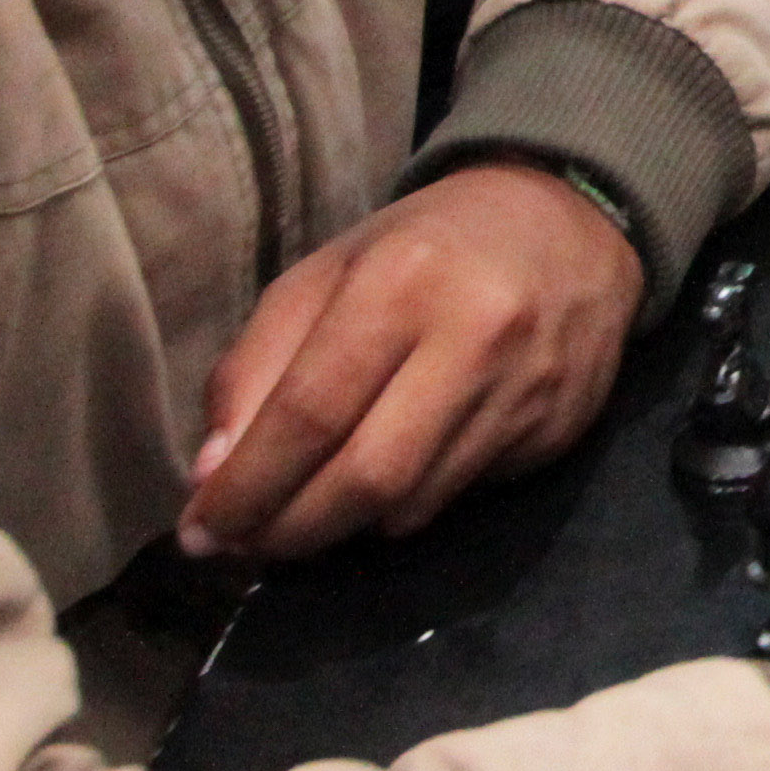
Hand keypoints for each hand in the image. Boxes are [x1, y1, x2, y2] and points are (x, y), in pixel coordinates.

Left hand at [181, 163, 648, 557]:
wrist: (568, 224)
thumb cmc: (422, 248)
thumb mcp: (324, 277)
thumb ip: (257, 367)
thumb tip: (215, 478)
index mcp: (401, 281)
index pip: (310, 412)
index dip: (248, 486)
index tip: (201, 531)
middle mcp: (475, 337)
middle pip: (366, 477)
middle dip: (291, 530)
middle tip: (245, 546)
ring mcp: (526, 389)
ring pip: (414, 503)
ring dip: (343, 527)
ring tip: (303, 518)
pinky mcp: (558, 430)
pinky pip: (460, 496)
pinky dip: (404, 507)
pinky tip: (384, 485)